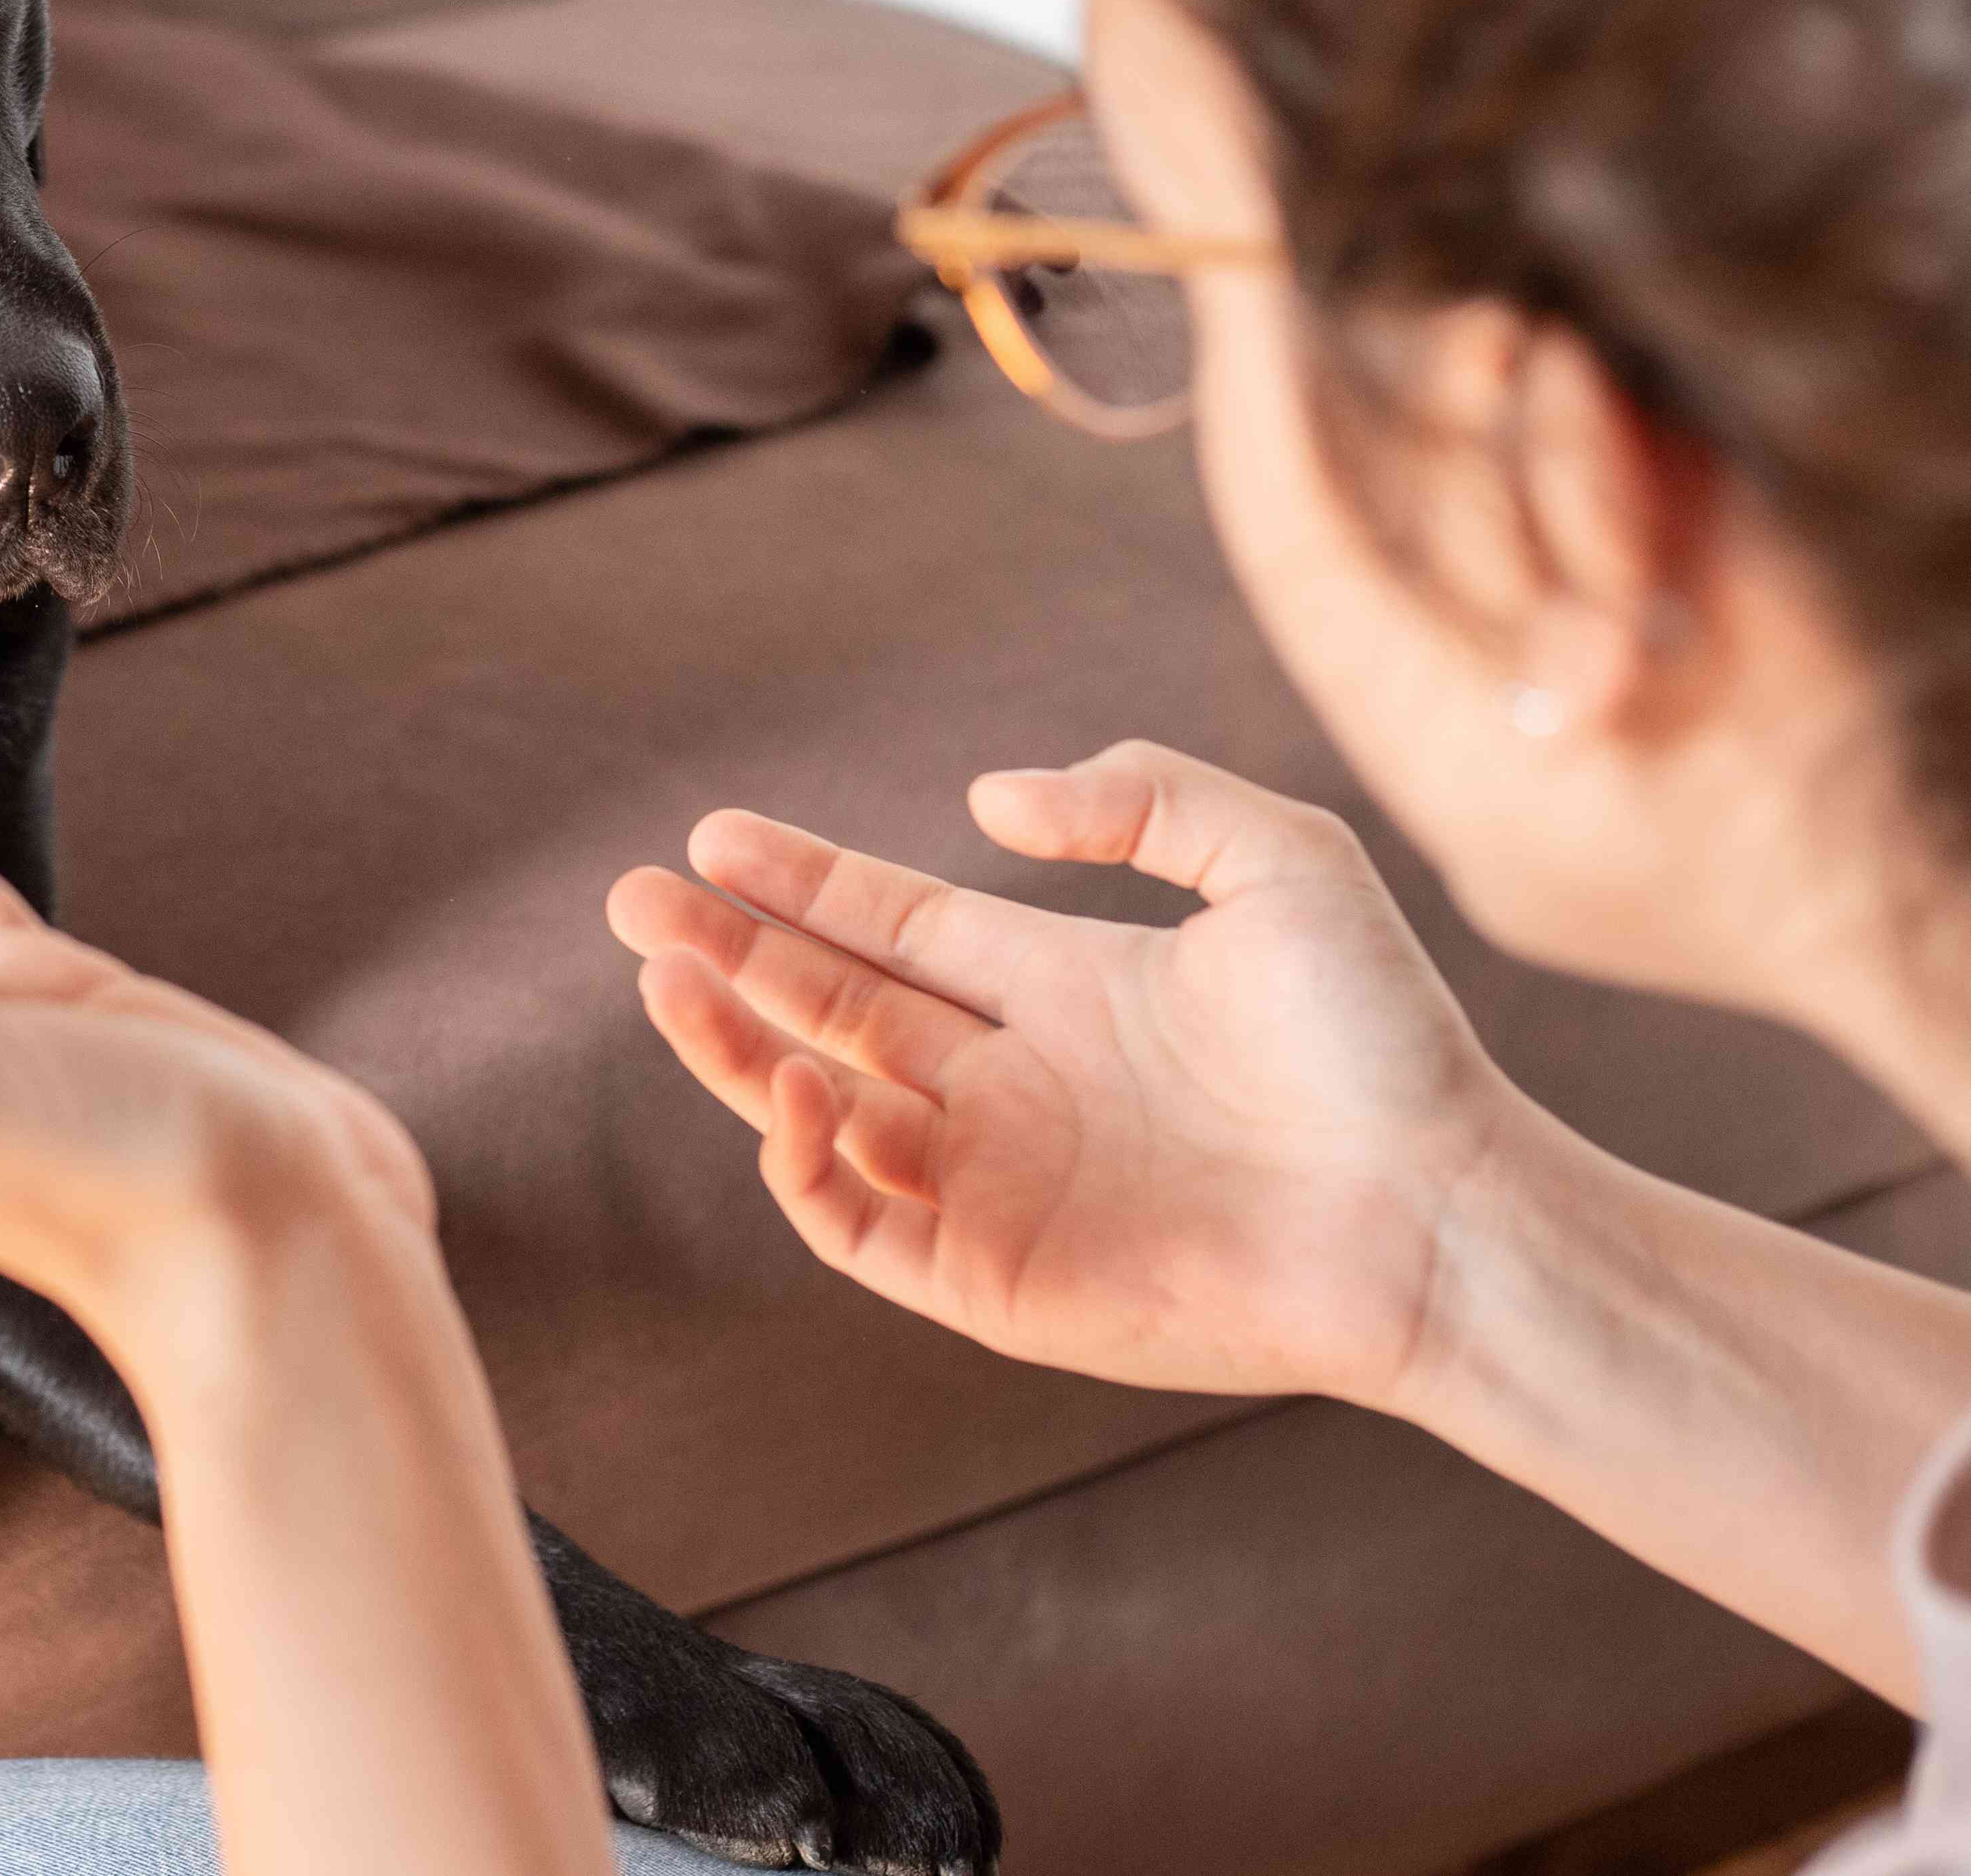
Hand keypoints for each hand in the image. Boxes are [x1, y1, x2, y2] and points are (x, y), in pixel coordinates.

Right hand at [610, 741, 1532, 1409]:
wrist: (1445, 1215)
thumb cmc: (1385, 1042)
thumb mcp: (1281, 860)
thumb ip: (1140, 795)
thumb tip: (981, 802)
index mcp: (1061, 987)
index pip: (890, 927)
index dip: (799, 881)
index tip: (713, 836)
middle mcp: (1011, 1083)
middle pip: (825, 1008)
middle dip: (723, 954)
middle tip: (632, 903)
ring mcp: (996, 1185)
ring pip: (815, 1109)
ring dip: (734, 1049)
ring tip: (676, 985)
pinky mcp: (995, 1282)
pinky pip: (857, 1225)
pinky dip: (799, 1164)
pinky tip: (786, 1091)